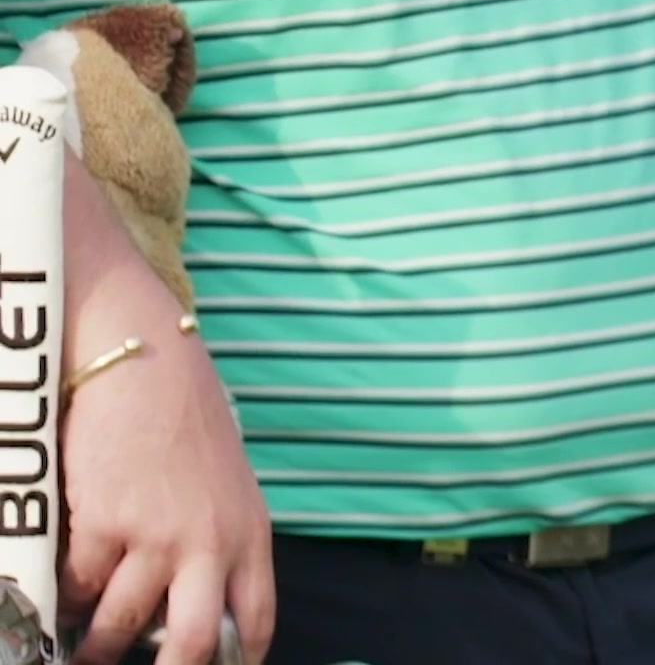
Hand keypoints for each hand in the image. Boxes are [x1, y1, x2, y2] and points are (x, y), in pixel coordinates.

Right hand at [59, 286, 274, 664]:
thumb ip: (218, 538)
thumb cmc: (183, 410)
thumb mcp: (223, 477)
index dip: (237, 663)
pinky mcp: (105, 523)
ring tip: (82, 648)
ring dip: (96, 645)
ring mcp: (156, 536)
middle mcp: (209, 542)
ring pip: (120, 630)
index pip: (257, 622)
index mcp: (248, 530)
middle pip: (194, 648)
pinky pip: (79, 589)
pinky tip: (66, 583)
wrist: (140, 352)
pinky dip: (68, 595)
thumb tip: (188, 602)